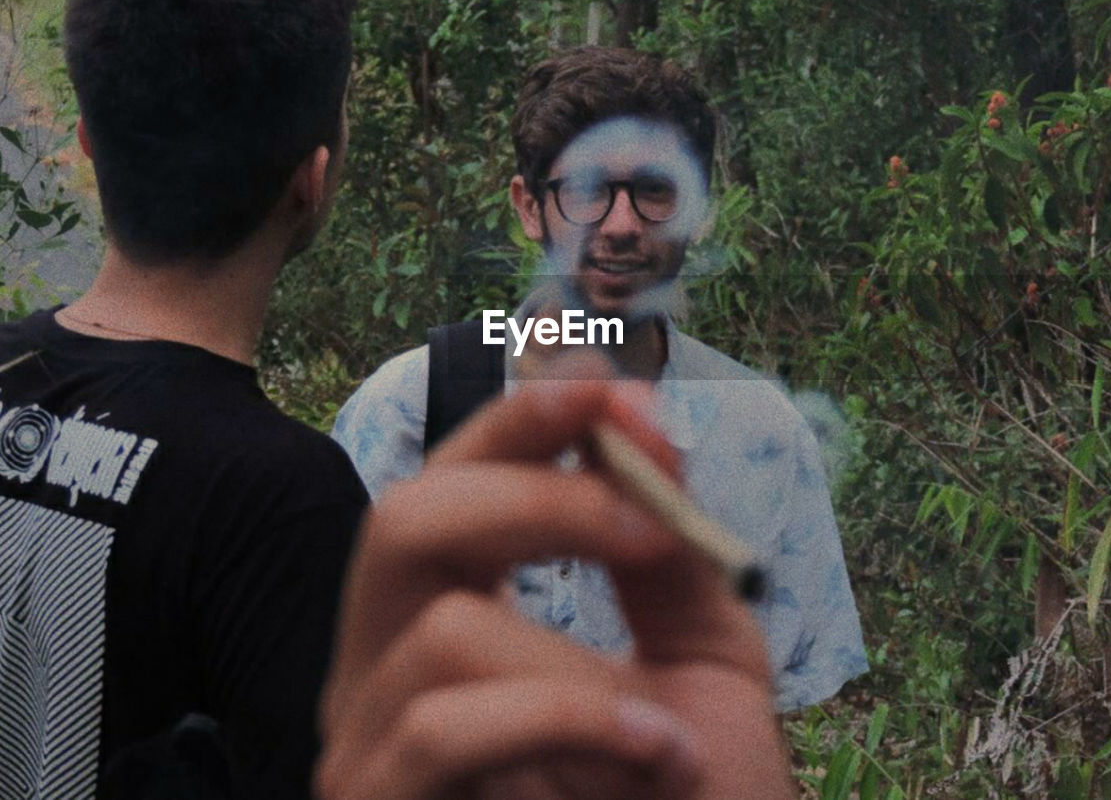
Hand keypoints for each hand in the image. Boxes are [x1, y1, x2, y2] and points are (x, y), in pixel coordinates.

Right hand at [314, 374, 794, 799]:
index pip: (459, 478)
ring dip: (580, 668)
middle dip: (535, 497)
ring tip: (666, 728)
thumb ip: (669, 551)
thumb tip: (638, 433)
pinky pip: (447, 727)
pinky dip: (570, 723)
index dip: (524, 420)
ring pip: (439, 631)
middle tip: (643, 525)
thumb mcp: (702, 660)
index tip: (612, 390)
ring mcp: (371, 744)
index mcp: (458, 613)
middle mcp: (391, 665)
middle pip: (405, 517)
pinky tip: (651, 758)